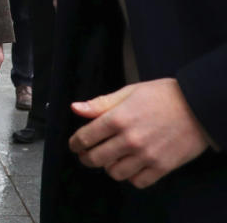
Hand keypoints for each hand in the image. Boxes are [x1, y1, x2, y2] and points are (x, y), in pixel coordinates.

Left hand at [68, 78, 208, 187]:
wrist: (198, 106)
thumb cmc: (163, 95)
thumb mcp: (129, 92)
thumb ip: (101, 103)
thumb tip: (75, 108)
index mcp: (118, 118)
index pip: (86, 137)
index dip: (75, 143)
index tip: (74, 145)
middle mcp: (130, 139)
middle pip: (96, 158)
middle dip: (86, 158)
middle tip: (86, 155)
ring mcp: (146, 155)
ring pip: (115, 173)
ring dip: (109, 167)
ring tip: (111, 159)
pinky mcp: (162, 167)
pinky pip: (138, 182)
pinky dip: (131, 177)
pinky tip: (130, 167)